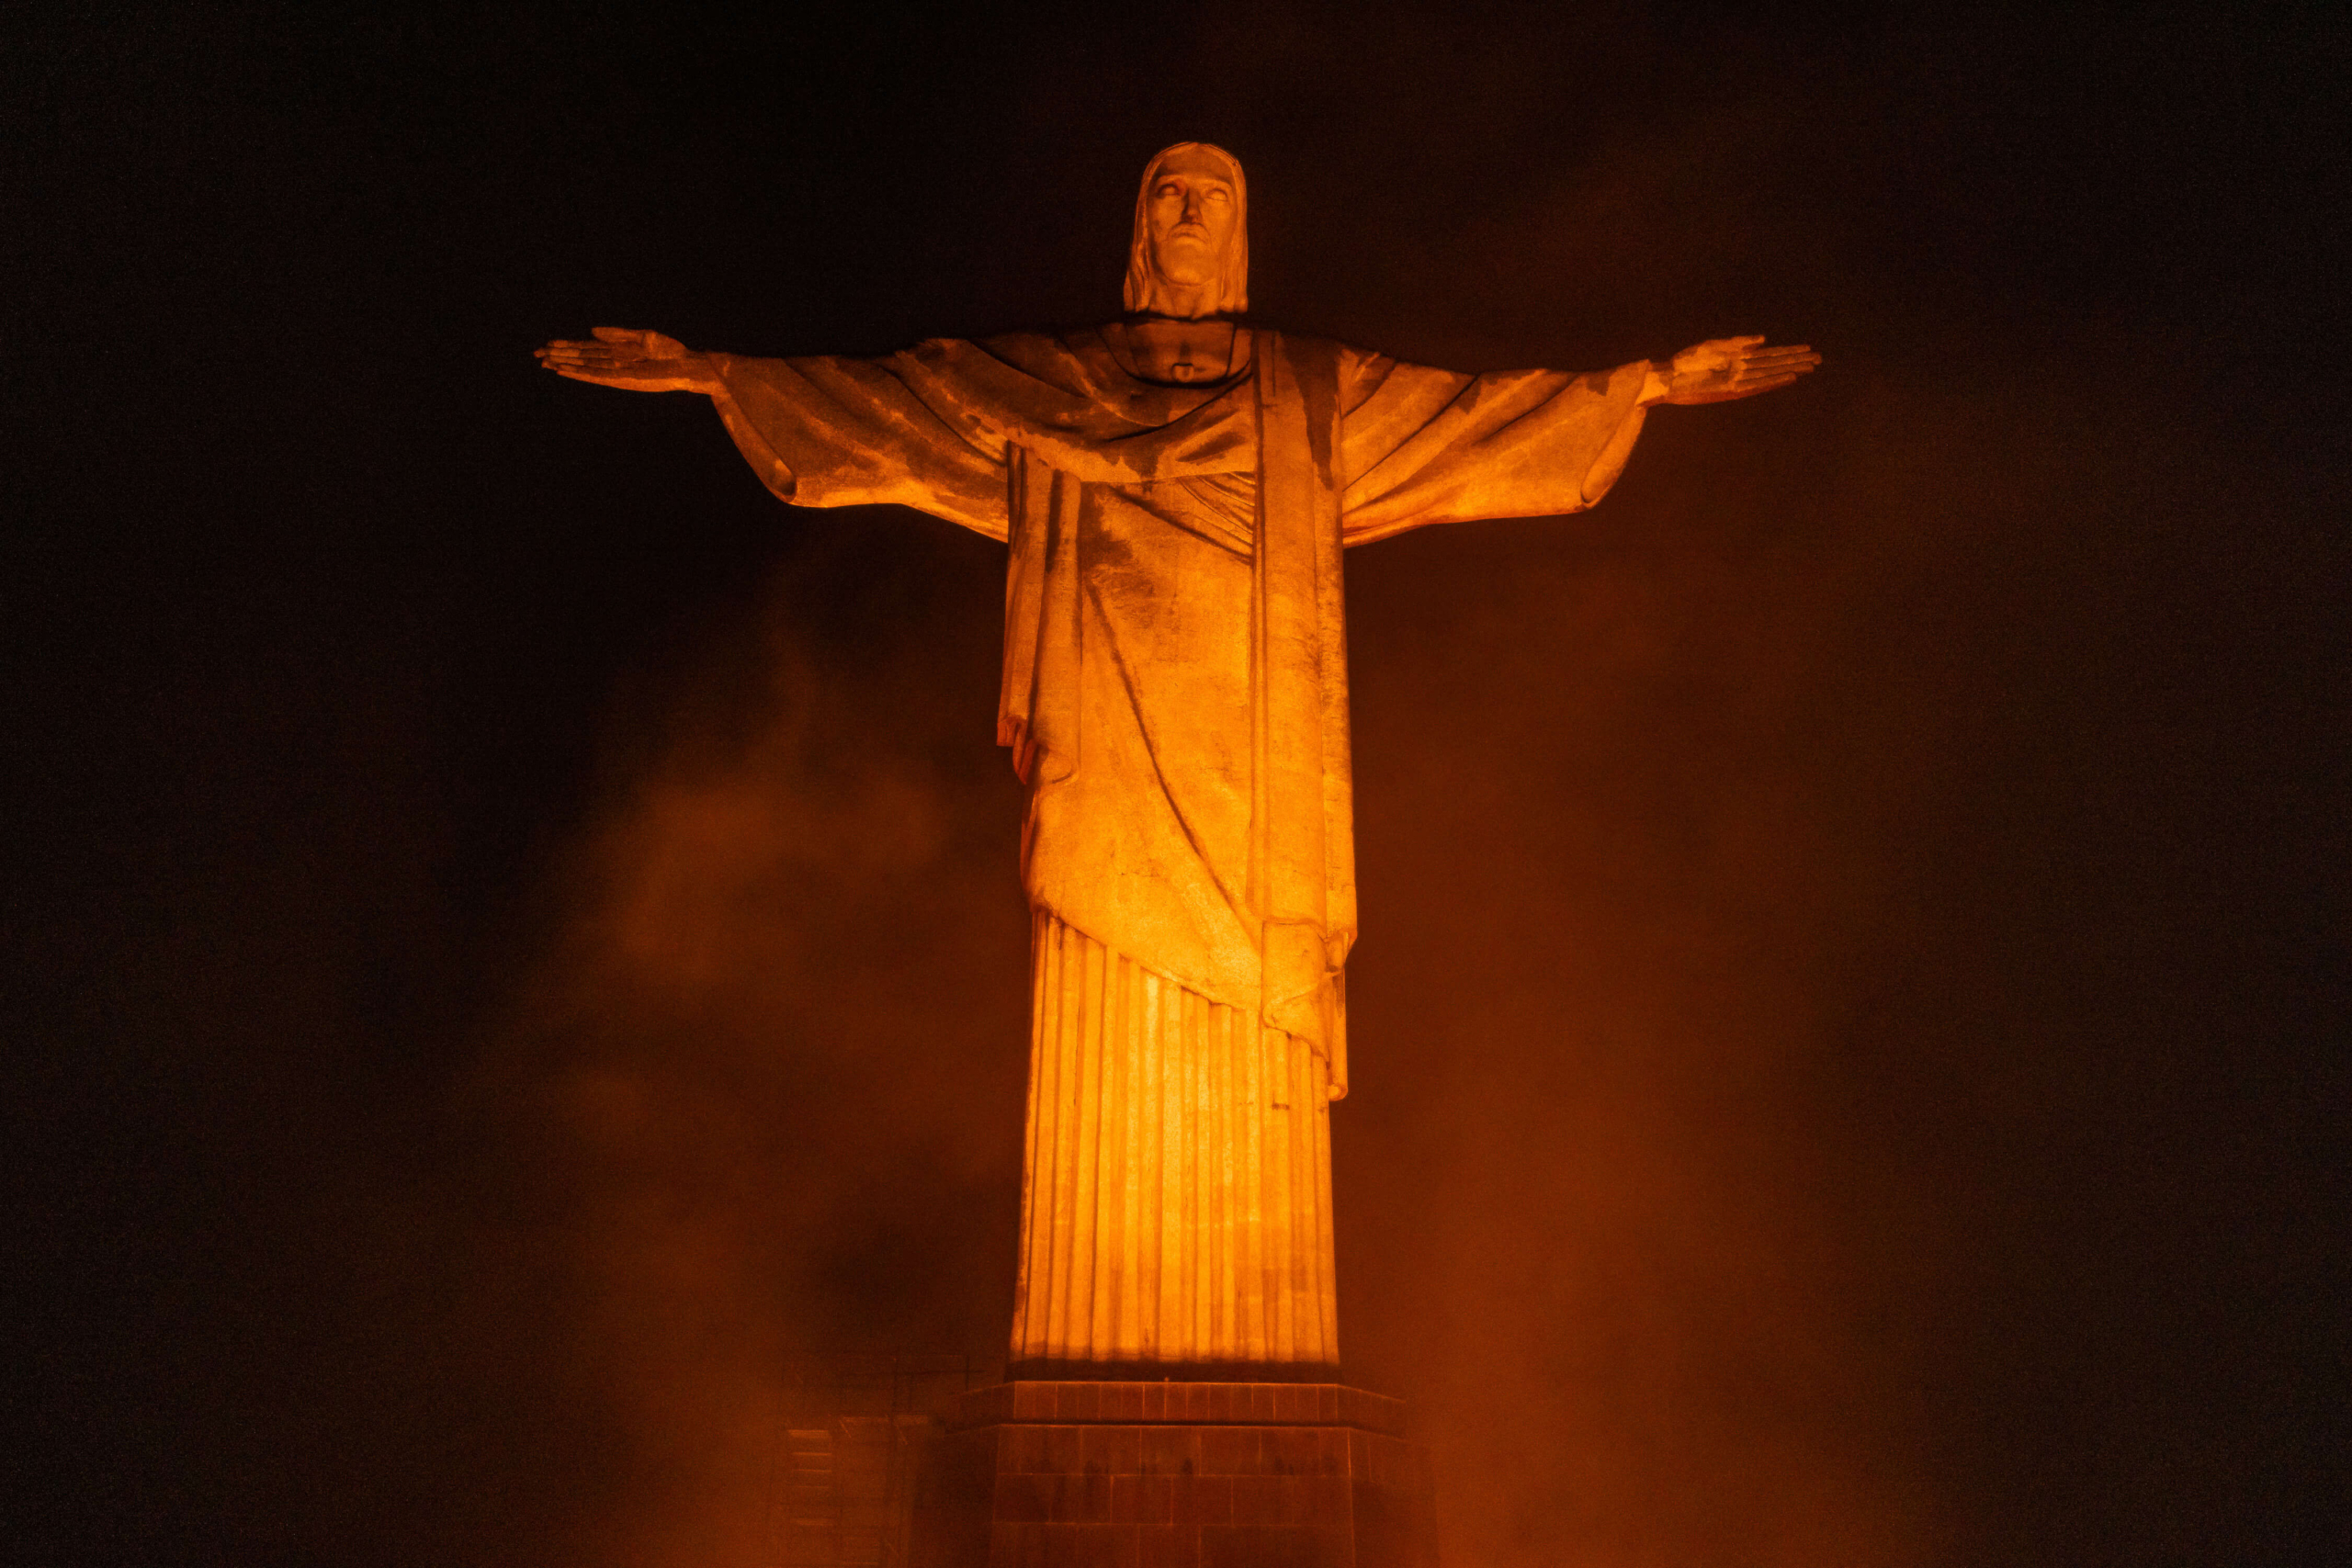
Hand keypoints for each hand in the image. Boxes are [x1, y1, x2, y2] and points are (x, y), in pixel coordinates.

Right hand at [534, 327, 720, 392]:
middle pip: (581, 359)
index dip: (567, 346)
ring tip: (546, 364)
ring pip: (585, 368)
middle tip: (536, 356)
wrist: (687, 365)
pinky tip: (567, 372)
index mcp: (617, 352)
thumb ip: (617, 334)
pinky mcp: (624, 380)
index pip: (586, 349)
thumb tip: (591, 331)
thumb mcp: (642, 336)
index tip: (548, 345)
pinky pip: (598, 376)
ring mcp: (617, 373)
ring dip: (565, 366)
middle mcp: (614, 364)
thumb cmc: (669, 351)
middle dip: (559, 357)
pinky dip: (581, 374)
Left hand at [1650, 335, 1820, 404]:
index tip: (1808, 349)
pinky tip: (1786, 377)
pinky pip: (1755, 385)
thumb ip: (1739, 342)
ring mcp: (1736, 380)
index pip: (1771, 355)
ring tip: (1809, 367)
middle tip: (1819, 359)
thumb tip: (1764, 340)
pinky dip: (1771, 381)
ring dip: (1789, 370)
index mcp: (1739, 359)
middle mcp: (1742, 371)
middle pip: (1775, 364)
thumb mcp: (1714, 346)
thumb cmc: (1687, 361)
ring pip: (1769, 374)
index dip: (1790, 352)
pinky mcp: (1728, 389)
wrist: (1667, 376)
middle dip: (1796, 361)